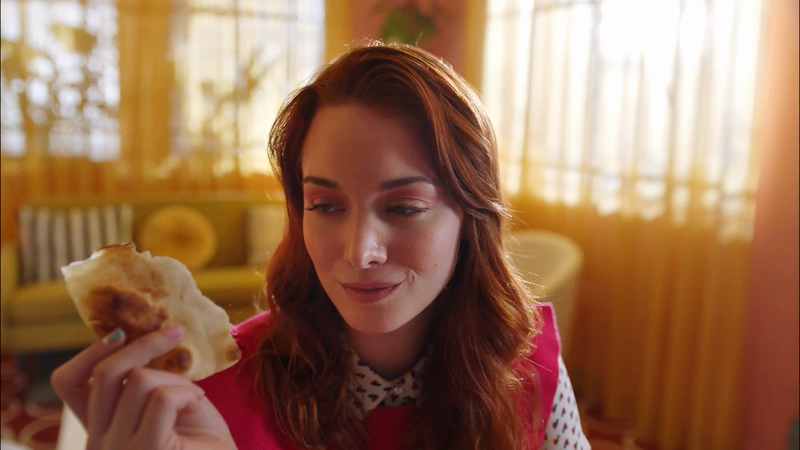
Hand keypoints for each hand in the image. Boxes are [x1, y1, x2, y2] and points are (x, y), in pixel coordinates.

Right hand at [51, 327, 236, 449]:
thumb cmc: (199, 438)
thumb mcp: (161, 402)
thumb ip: (141, 381)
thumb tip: (137, 336)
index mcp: (98, 427)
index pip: (67, 382)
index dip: (91, 351)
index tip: (122, 333)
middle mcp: (98, 442)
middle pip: (105, 373)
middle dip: (144, 345)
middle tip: (176, 334)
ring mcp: (118, 449)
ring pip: (139, 381)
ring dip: (177, 380)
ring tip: (193, 397)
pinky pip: (163, 398)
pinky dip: (187, 393)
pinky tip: (196, 406)